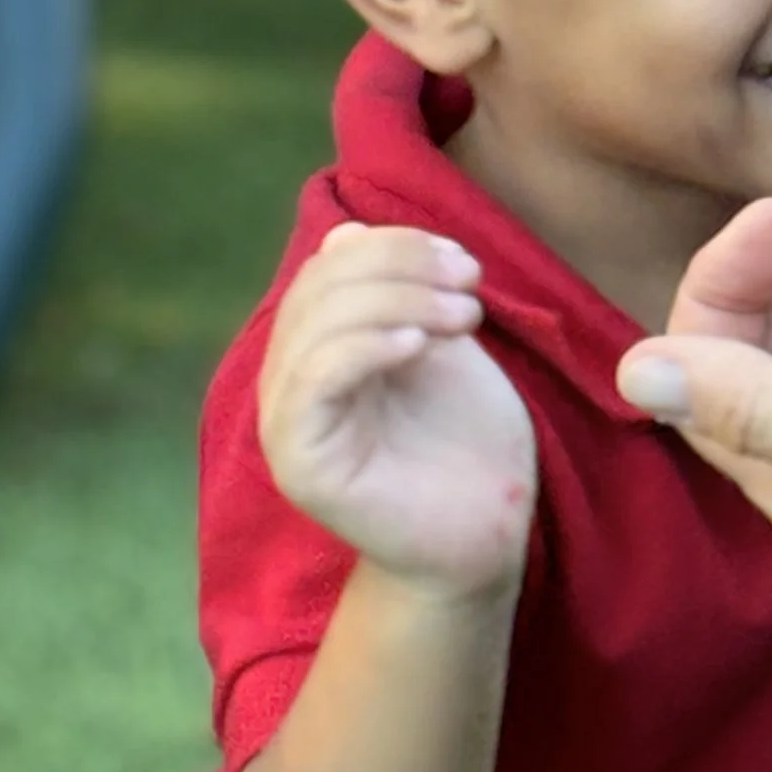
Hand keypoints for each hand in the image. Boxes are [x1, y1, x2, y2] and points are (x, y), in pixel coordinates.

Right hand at [258, 225, 536, 599]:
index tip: (465, 260)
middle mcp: (290, 381)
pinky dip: (364, 347)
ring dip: (397, 302)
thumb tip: (346, 235)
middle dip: (400, 268)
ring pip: (317, 326)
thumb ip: (399, 294)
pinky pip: (315, 381)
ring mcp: (287, 423)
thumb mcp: (439, 347)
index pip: (329, 268)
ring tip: (463, 315)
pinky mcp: (299, 462)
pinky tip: (418, 344)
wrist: (484, 537)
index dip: (393, 246)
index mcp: (318, 348)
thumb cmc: (467, 445)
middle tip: (470, 281)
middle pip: (319, 288)